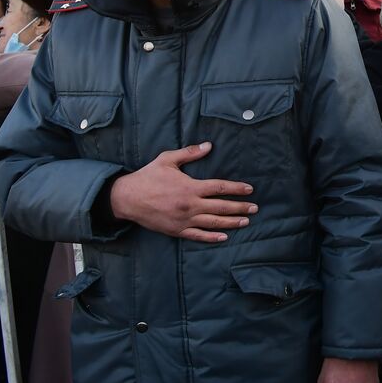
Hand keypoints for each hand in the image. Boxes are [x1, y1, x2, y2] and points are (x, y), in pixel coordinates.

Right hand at [108, 143, 255, 242]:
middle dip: (240, 208)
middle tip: (255, 208)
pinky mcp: (176, 230)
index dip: (237, 189)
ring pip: (213, 223)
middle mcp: (190, 205)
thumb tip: (209, 145)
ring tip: (246, 222)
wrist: (126, 198)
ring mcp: (183, 220)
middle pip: (221, 207)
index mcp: (190, 187)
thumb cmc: (147, 177)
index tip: (249, 189)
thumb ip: (190, 153)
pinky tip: (223, 237)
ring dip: (231, 223)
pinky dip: (211, 237)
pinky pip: (197, 236)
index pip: (220, 188)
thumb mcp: (167, 160)